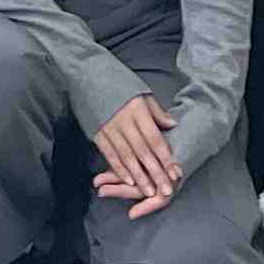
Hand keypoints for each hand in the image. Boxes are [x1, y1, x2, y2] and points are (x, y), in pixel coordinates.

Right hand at [88, 89, 183, 219]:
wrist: (87, 72)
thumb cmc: (118, 81)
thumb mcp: (141, 92)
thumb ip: (156, 111)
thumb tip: (172, 125)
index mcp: (138, 111)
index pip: (155, 139)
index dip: (166, 158)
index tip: (175, 174)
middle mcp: (124, 121)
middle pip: (143, 152)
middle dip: (156, 173)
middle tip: (166, 191)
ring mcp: (108, 128)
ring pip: (126, 156)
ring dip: (139, 176)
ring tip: (149, 191)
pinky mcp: (96, 132)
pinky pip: (109, 154)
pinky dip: (119, 169)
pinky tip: (127, 180)